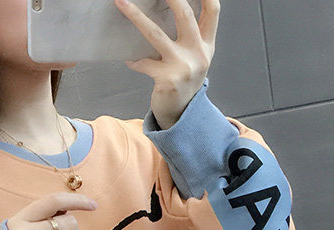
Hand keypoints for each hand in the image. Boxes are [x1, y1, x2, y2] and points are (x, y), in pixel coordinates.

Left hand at [114, 0, 219, 129]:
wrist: (181, 114)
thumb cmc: (184, 81)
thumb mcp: (195, 57)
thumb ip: (191, 34)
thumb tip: (172, 4)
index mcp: (207, 45)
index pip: (212, 11)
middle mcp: (198, 54)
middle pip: (184, 14)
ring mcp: (183, 67)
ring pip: (156, 34)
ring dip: (136, 16)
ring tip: (121, 1)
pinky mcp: (167, 80)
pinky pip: (144, 63)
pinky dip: (134, 60)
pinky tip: (130, 59)